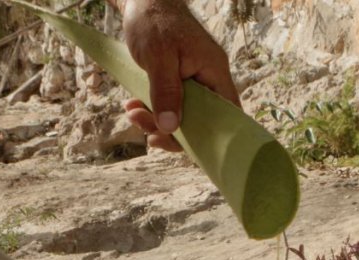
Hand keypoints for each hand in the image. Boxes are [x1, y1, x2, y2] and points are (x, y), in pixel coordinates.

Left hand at [121, 0, 239, 151]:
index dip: (214, 137)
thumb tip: (171, 128)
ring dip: (155, 121)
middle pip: (200, 122)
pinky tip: (133, 106)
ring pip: (182, 117)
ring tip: (132, 112)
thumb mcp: (158, 57)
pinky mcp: (178, 84)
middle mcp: (209, 81)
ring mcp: (194, 83)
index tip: (186, 146)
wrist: (144, 1)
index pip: (227, 115)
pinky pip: (169, 106)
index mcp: (214, 73)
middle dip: (171, 131)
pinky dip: (151, 110)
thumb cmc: (155, 21)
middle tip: (144, 128)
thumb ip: (166, 91)